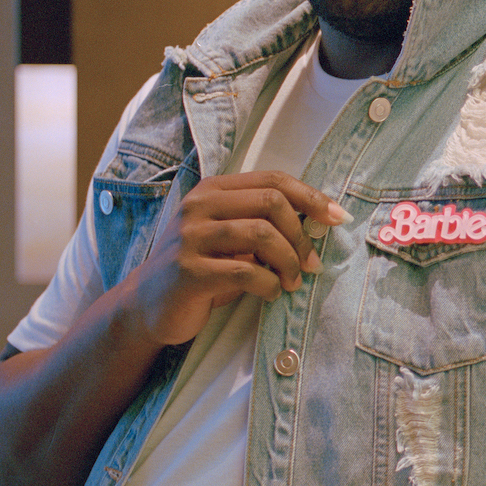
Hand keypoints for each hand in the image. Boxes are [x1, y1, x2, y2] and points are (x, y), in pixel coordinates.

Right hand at [127, 171, 348, 345]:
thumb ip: (264, 223)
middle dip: (301, 236)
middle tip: (312, 264)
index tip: (338, 219)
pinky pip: (246, 272)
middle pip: (272, 203)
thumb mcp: (232, 238)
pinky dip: (269, 285)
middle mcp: (199, 206)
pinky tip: (271, 293)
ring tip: (292, 282)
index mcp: (213, 190)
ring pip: (262, 234)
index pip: (273, 180)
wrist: (147, 304)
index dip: (312, 197)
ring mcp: (190, 237)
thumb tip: (321, 221)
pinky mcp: (188, 271)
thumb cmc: (203, 269)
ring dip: (289, 262)